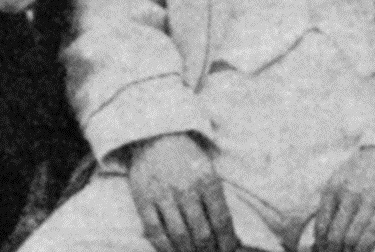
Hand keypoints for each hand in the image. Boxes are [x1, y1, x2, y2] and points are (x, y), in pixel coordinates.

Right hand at [126, 133, 239, 251]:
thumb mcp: (208, 170)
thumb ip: (218, 201)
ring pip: (179, 236)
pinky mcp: (143, 199)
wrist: (154, 134)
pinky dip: (165, 248)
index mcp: (207, 179)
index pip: (222, 221)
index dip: (227, 243)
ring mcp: (163, 194)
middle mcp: (186, 187)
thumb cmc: (186, 156)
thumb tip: (232, 236)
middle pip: (202, 233)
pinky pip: (155, 231)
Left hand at [309, 147, 374, 251]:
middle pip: (335, 236)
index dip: (321, 246)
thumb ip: (333, 199)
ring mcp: (370, 199)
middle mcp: (349, 193)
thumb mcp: (343, 174)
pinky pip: (373, 234)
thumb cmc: (370, 162)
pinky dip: (366, 249)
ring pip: (352, 238)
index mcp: (334, 186)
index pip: (322, 226)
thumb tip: (322, 230)